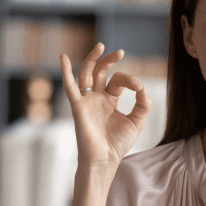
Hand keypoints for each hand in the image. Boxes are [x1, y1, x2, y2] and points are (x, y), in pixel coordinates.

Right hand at [60, 43, 151, 172]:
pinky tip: (62, 57)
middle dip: (109, 60)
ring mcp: (87, 101)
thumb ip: (143, 104)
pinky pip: (70, 87)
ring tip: (101, 46)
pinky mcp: (78, 107)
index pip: (119, 82)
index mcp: (110, 100)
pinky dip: (65, 72)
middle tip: (120, 51)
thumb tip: (143, 88)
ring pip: (86, 74)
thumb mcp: (137, 121)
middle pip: (101, 72)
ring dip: (92, 59)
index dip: (131, 81)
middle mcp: (97, 98)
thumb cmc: (118, 143)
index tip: (139, 89)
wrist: (105, 160)